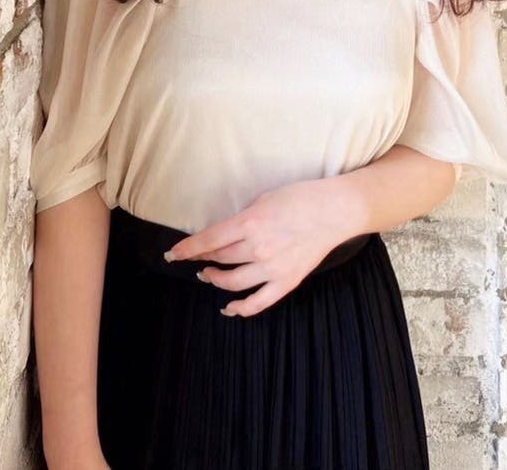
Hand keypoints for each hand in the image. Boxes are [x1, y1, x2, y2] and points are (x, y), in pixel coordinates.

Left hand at [163, 177, 357, 317]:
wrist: (334, 211)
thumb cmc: (300, 198)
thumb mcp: (264, 199)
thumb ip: (243, 219)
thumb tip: (226, 234)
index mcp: (250, 223)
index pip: (209, 240)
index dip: (188, 249)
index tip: (173, 254)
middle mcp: (258, 248)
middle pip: (219, 259)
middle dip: (201, 260)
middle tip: (193, 260)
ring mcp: (273, 268)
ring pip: (232, 282)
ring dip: (215, 280)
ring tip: (208, 275)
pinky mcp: (286, 281)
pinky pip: (258, 302)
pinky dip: (240, 308)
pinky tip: (228, 308)